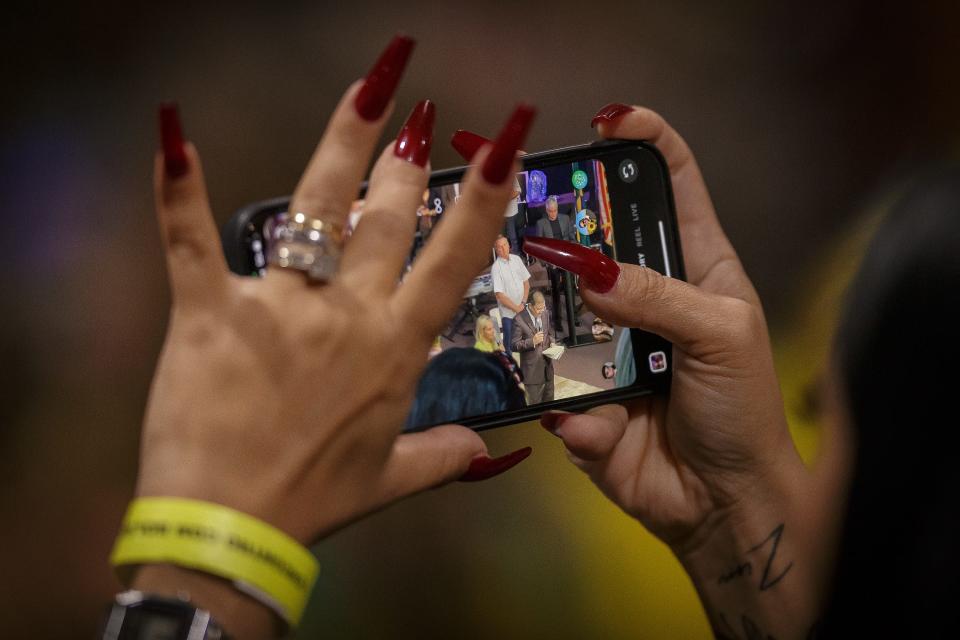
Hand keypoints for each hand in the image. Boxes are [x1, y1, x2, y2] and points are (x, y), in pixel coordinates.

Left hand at [138, 42, 536, 552]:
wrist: (231, 529)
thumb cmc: (313, 502)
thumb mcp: (388, 480)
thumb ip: (443, 457)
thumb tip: (488, 450)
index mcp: (394, 349)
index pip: (451, 261)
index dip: (481, 200)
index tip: (504, 148)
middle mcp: (347, 315)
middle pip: (385, 218)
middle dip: (406, 159)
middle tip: (423, 111)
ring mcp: (280, 308)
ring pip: (314, 209)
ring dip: (343, 143)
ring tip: (370, 88)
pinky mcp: (210, 311)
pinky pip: (191, 240)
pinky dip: (177, 187)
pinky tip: (171, 132)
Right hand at [523, 105, 821, 637]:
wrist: (723, 506)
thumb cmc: (743, 410)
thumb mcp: (722, 337)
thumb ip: (658, 297)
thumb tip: (587, 268)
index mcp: (694, 268)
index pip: (672, 185)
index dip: (644, 142)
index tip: (607, 119)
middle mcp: (643, 297)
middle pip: (595, 239)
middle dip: (563, 223)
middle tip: (527, 209)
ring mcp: (604, 343)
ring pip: (556, 304)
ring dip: (541, 306)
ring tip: (523, 300)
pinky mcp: (576, 392)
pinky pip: (550, 379)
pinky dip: (562, 396)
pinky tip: (580, 412)